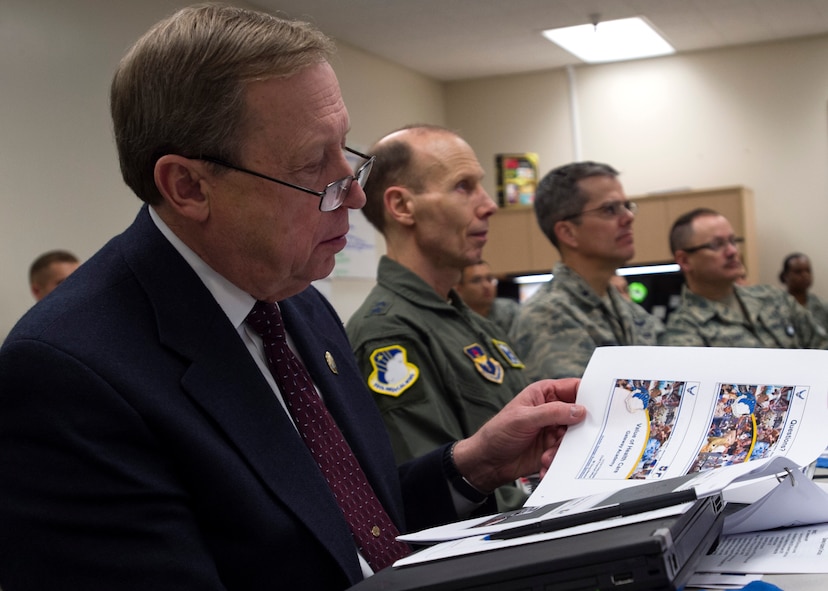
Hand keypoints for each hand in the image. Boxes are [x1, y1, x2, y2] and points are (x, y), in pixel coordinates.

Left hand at [452, 378, 584, 492]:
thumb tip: (580, 410)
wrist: (487, 462)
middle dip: (580, 429)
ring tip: (546, 456)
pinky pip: (566, 454)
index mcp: (545, 393)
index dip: (591, 395)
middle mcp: (552, 410)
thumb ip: (553, 413)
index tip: (605, 405)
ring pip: (575, 438)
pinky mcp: (553, 449)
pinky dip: (558, 461)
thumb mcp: (524, 418)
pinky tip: (544, 465)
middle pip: (580, 415)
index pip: (574, 388)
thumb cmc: (497, 433)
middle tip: (580, 438)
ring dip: (563, 449)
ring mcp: (554, 431)